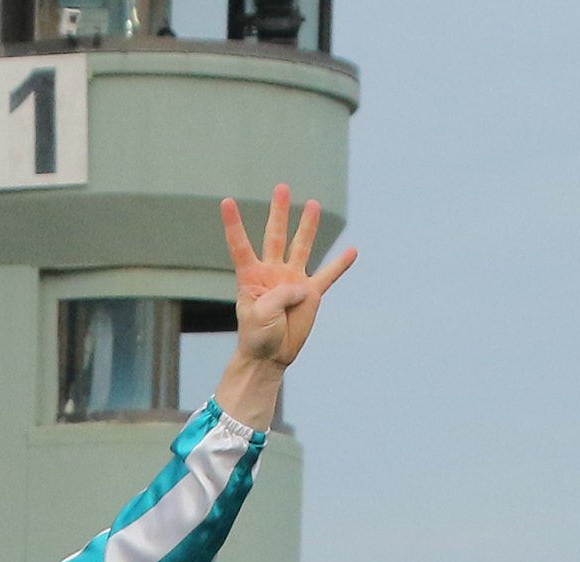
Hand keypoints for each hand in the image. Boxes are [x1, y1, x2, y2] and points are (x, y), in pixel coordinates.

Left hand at [223, 186, 357, 372]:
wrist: (270, 356)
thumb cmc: (256, 335)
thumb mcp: (261, 315)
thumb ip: (280, 296)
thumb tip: (303, 286)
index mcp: (251, 276)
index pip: (241, 245)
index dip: (234, 225)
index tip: (227, 202)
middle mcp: (272, 272)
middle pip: (276, 236)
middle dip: (279, 212)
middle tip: (282, 188)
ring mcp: (292, 280)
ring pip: (301, 247)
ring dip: (308, 226)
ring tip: (313, 204)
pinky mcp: (310, 294)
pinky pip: (327, 276)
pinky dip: (340, 265)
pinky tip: (352, 251)